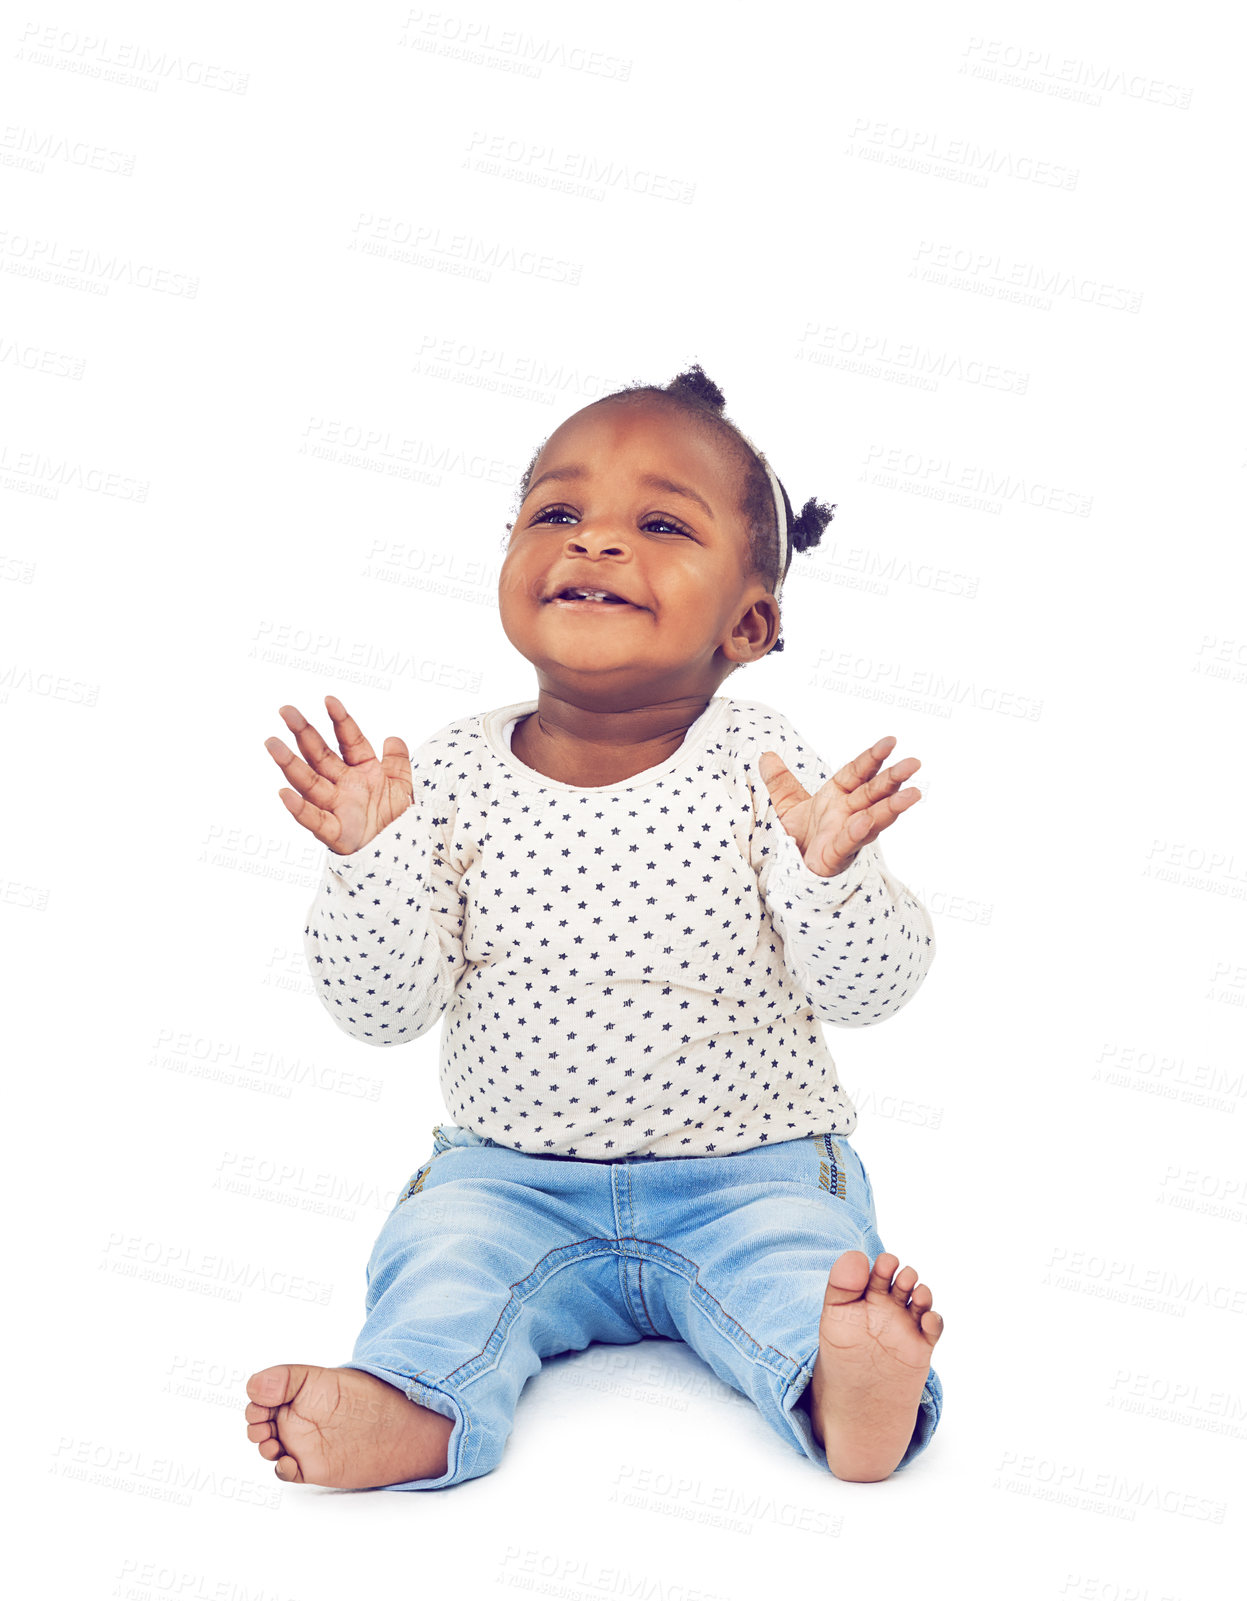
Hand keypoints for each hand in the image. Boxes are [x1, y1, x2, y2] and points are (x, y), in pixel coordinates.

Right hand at [263, 695, 412, 854]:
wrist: (400, 852)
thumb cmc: (396, 819)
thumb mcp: (403, 785)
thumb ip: (398, 761)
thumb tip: (393, 738)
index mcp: (362, 770)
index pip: (349, 740)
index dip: (340, 720)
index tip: (329, 700)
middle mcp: (344, 785)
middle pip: (320, 755)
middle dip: (304, 732)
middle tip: (286, 710)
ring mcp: (337, 807)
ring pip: (309, 782)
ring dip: (290, 764)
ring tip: (272, 744)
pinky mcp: (335, 832)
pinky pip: (314, 820)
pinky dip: (299, 809)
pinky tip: (284, 793)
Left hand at [758, 735, 922, 877]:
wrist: (795, 869)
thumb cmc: (802, 836)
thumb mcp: (787, 804)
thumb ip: (780, 781)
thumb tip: (765, 756)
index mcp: (839, 794)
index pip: (858, 771)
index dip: (873, 757)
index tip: (891, 741)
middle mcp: (850, 811)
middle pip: (875, 791)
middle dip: (894, 777)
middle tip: (914, 763)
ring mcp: (848, 833)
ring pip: (874, 817)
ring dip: (894, 806)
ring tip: (914, 795)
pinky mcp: (838, 854)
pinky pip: (849, 841)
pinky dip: (858, 832)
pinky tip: (865, 822)